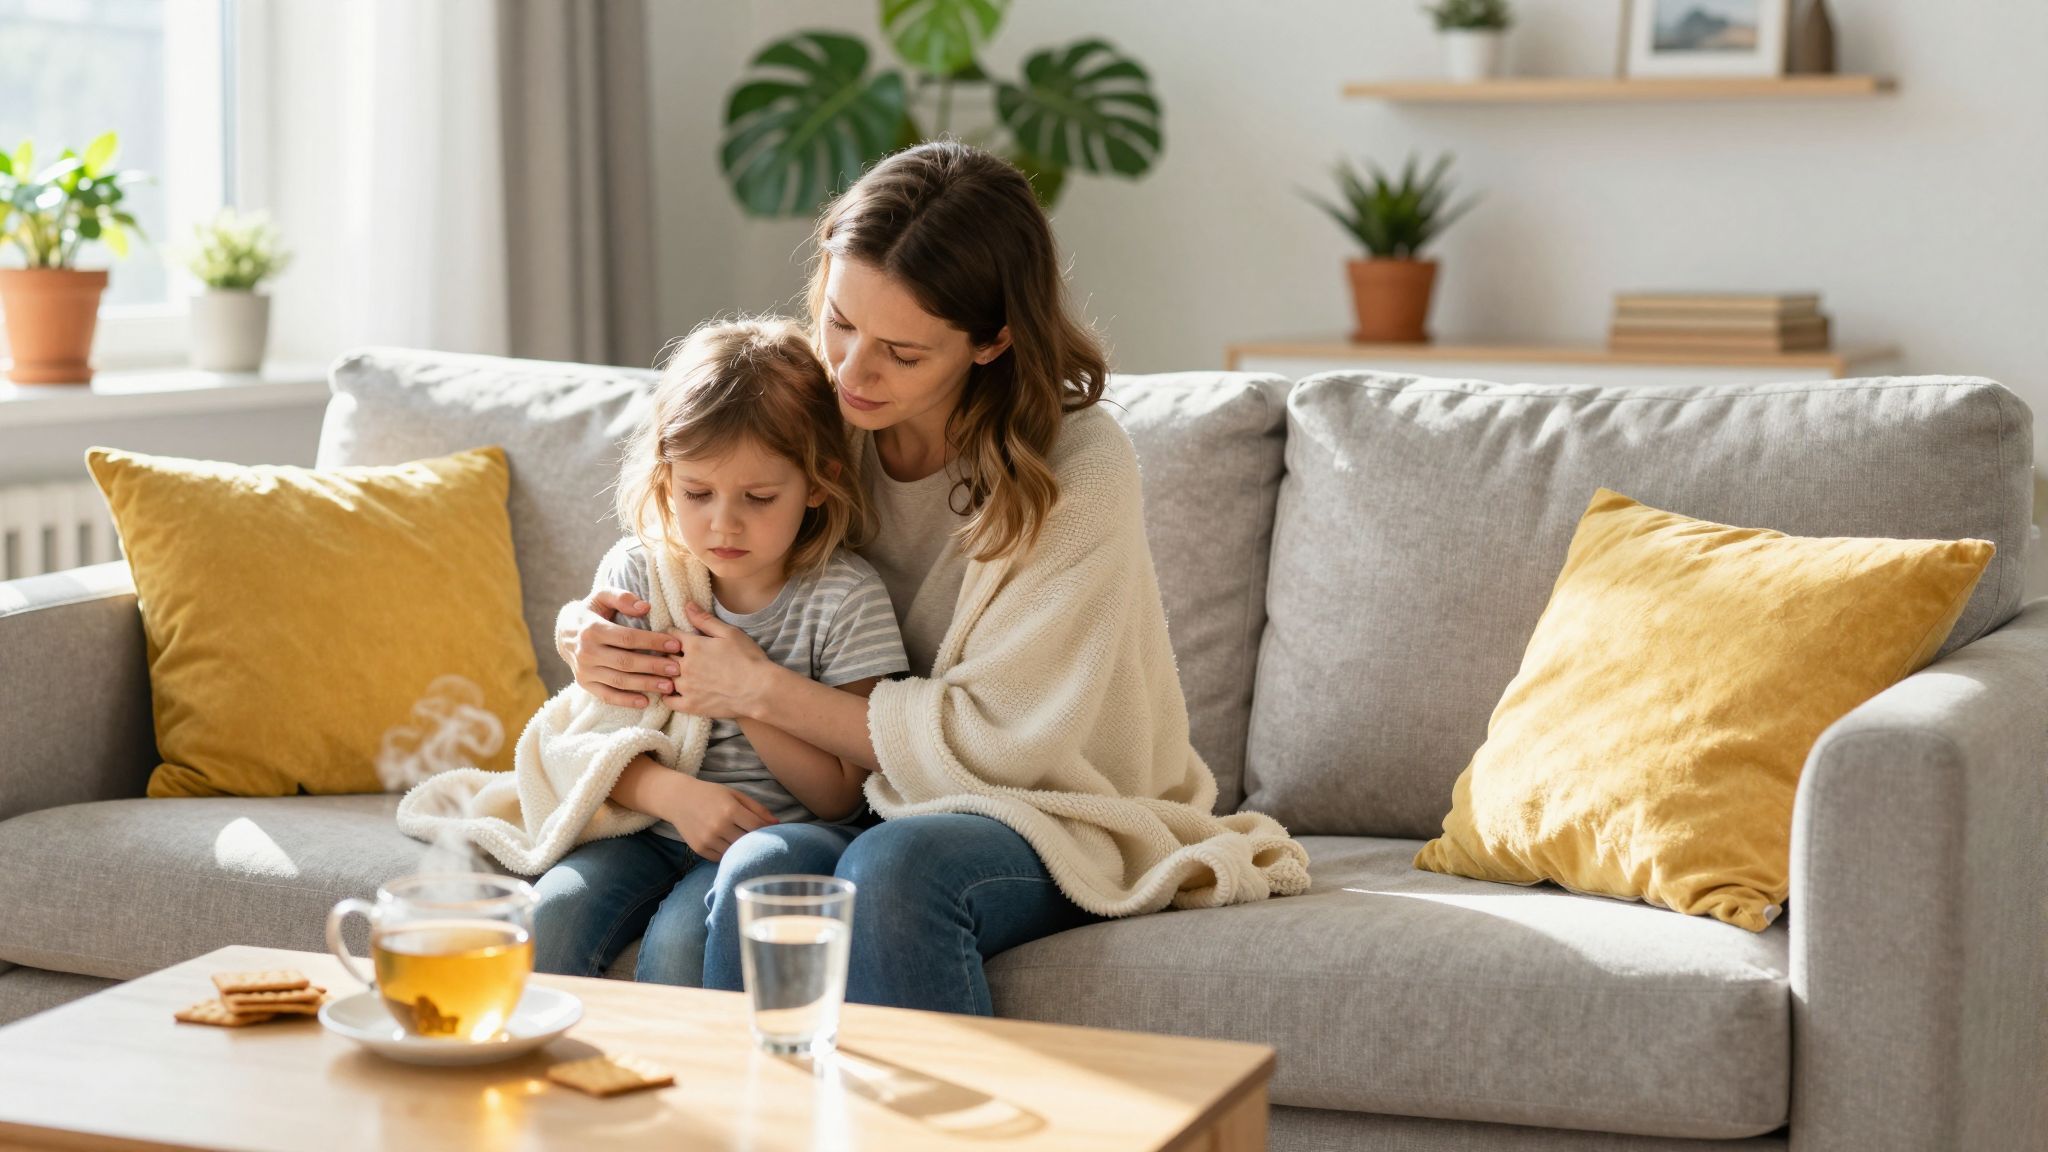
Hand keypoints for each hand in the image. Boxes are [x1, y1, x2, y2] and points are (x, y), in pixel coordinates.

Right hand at [565, 589, 683, 707]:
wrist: (563, 632)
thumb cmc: (591, 612)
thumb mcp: (602, 597)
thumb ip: (622, 598)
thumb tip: (645, 607)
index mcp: (592, 629)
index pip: (628, 638)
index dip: (653, 642)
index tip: (675, 644)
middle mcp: (586, 652)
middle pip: (625, 662)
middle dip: (653, 666)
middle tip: (677, 668)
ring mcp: (584, 671)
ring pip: (619, 681)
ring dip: (645, 685)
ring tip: (669, 686)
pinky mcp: (585, 684)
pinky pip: (607, 696)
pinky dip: (626, 701)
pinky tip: (646, 701)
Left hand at [662, 602, 776, 719]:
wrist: (759, 690)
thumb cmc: (748, 659)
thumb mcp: (729, 633)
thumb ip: (705, 620)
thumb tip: (687, 605)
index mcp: (694, 646)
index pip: (671, 635)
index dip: (671, 633)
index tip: (672, 634)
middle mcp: (685, 666)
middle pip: (664, 656)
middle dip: (664, 653)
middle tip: (666, 652)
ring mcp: (686, 687)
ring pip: (664, 677)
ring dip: (664, 673)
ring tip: (666, 671)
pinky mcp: (691, 705)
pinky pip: (668, 701)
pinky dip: (666, 695)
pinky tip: (669, 692)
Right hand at [663, 774, 777, 860]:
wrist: (678, 799)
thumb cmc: (711, 795)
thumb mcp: (735, 795)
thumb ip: (757, 809)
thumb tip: (777, 824)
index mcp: (730, 810)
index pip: (757, 827)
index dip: (768, 831)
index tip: (773, 833)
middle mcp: (719, 826)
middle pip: (747, 842)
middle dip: (757, 842)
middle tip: (762, 841)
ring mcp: (708, 839)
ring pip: (735, 853)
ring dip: (742, 850)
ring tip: (747, 845)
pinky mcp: (700, 849)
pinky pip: (721, 858)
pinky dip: (728, 854)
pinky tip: (730, 846)